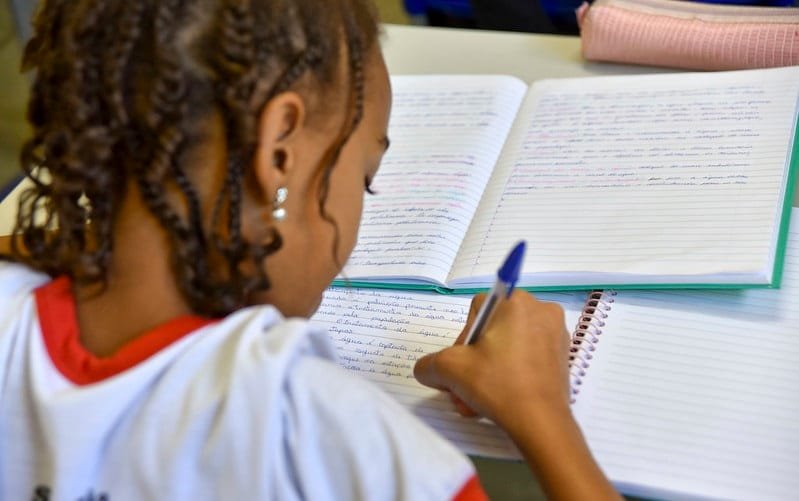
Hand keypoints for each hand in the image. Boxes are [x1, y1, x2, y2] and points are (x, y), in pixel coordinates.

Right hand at [413, 290, 571, 429]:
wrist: (541, 423)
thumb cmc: (497, 384)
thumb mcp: (450, 370)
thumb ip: (429, 364)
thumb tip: (427, 370)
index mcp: (515, 301)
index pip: (476, 311)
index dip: (463, 339)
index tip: (464, 365)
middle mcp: (540, 310)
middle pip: (492, 330)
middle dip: (475, 360)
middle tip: (468, 385)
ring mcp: (556, 334)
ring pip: (509, 347)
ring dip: (489, 371)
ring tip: (480, 399)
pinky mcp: (562, 356)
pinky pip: (527, 358)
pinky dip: (511, 374)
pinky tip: (501, 398)